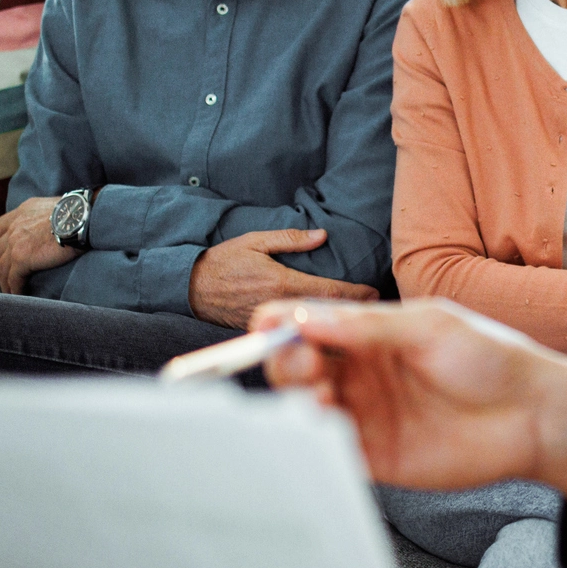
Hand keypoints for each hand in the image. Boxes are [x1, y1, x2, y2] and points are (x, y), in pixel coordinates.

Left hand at [0, 197, 78, 293]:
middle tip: (5, 276)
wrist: (81, 218)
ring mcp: (15, 243)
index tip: (4, 252)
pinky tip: (18, 295)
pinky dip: (14, 288)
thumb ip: (47, 215)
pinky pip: (13, 278)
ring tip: (11, 291)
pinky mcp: (21, 258)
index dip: (0, 243)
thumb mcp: (56, 207)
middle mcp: (14, 226)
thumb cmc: (78, 214)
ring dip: (4, 281)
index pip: (1, 228)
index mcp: (22, 212)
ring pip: (2, 267)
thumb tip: (56, 223)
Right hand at [188, 229, 378, 329]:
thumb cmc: (223, 261)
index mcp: (282, 282)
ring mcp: (272, 322)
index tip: (374, 292)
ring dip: (335, 321)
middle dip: (352, 309)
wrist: (189, 287)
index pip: (328, 290)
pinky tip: (328, 327)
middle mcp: (280, 305)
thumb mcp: (256, 241)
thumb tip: (322, 235)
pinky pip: (294, 332)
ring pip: (312, 324)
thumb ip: (290, 239)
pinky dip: (313, 329)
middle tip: (377, 305)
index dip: (355, 293)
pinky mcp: (263, 331)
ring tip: (359, 317)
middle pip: (326, 311)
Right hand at [258, 298, 566, 518]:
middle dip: (285, 364)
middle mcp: (360, 373)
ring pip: (304, 411)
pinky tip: (325, 432)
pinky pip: (330, 454)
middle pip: (295, 367)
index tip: (268, 329)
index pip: (307, 325)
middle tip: (305, 368)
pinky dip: (314, 446)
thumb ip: (367, 327)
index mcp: (369, 333)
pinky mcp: (376, 458)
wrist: (533, 414)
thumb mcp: (429, 327)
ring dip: (297, 403)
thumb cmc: (490, 358)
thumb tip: (303, 318)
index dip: (280, 325)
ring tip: (318, 399)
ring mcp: (366, 415)